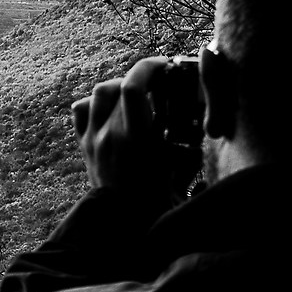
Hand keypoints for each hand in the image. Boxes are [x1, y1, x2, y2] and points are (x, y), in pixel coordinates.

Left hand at [71, 57, 200, 204]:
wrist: (120, 226)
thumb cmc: (156, 204)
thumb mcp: (180, 174)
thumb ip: (192, 145)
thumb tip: (209, 121)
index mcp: (135, 140)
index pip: (134, 87)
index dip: (150, 68)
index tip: (166, 65)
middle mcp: (110, 135)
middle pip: (119, 85)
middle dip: (142, 76)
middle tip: (160, 78)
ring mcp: (93, 139)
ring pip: (100, 93)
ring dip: (120, 86)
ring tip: (137, 92)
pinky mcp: (84, 145)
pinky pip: (82, 110)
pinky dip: (96, 102)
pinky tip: (112, 108)